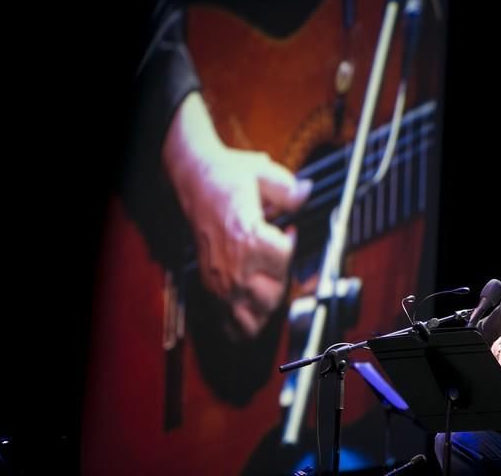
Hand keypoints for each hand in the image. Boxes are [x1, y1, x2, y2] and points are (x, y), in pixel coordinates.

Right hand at [164, 92, 311, 337]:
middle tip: (277, 258)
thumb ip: (288, 189)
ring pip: (254, 318)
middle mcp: (234, 266)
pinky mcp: (212, 287)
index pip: (285, 259)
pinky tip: (255, 312)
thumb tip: (306, 193)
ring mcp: (221, 281)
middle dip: (283, 278)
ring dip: (268, 307)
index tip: (287, 230)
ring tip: (268, 284)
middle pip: (274, 295)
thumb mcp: (261, 173)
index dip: (291, 243)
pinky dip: (245, 326)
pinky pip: (230, 324)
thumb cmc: (227, 178)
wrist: (193, 182)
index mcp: (248, 239)